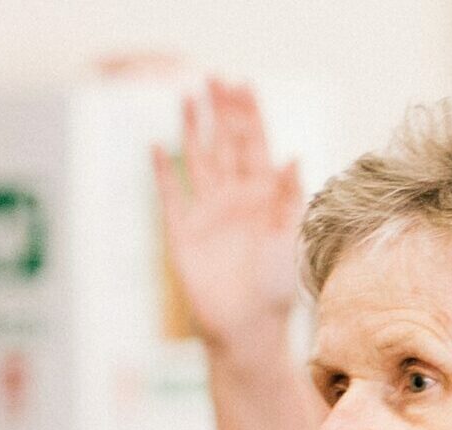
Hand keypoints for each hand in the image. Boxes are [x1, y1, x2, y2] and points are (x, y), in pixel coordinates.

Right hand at [153, 78, 303, 355]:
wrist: (248, 329)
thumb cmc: (277, 290)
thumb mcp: (291, 239)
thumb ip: (291, 198)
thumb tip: (294, 155)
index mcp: (265, 198)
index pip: (256, 146)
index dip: (250, 115)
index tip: (244, 84)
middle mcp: (236, 200)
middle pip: (226, 145)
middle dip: (222, 112)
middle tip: (215, 78)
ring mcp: (208, 214)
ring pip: (198, 161)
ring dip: (193, 130)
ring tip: (187, 97)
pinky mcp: (183, 234)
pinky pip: (171, 196)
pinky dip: (163, 173)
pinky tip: (157, 147)